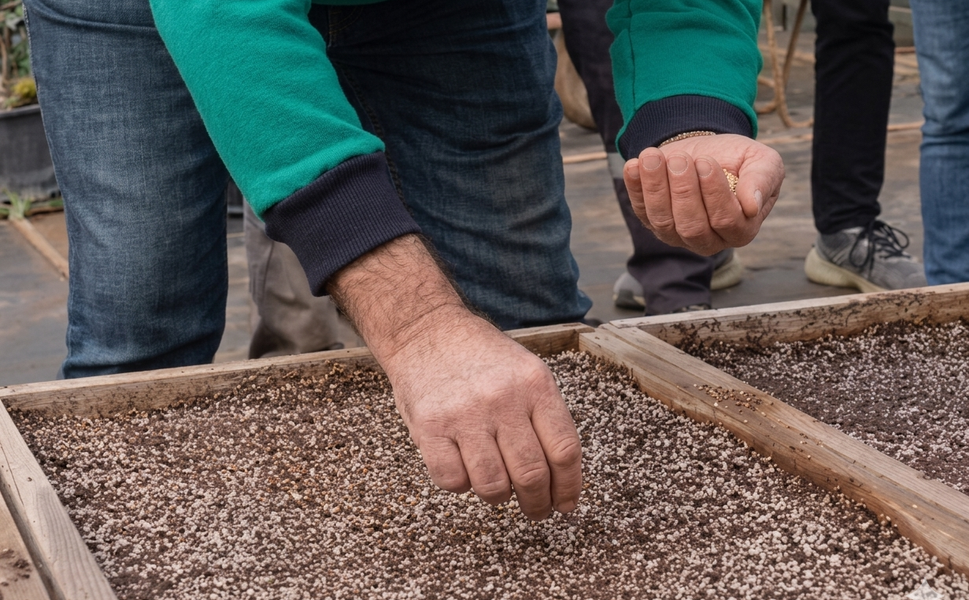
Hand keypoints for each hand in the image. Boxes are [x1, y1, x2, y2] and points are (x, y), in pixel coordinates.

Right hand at [385, 310, 581, 519]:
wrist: (426, 329)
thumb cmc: (480, 357)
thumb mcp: (526, 371)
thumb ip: (544, 416)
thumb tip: (563, 477)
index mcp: (535, 384)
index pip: (564, 450)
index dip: (568, 487)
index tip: (565, 503)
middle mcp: (502, 399)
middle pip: (531, 474)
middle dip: (537, 504)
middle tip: (535, 510)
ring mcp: (465, 413)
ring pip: (493, 486)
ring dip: (499, 497)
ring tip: (498, 488)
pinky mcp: (430, 427)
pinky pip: (453, 481)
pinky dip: (462, 486)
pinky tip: (465, 469)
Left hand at [622, 133, 783, 255]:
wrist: (707, 151)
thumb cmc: (739, 161)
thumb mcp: (762, 163)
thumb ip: (762, 181)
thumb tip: (751, 206)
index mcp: (741, 230)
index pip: (726, 221)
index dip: (714, 193)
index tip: (706, 162)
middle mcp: (708, 240)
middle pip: (692, 227)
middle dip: (683, 191)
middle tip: (681, 160)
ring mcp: (677, 235)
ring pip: (663, 221)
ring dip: (656, 188)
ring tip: (653, 157)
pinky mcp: (652, 222)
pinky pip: (640, 210)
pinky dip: (635, 187)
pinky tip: (634, 165)